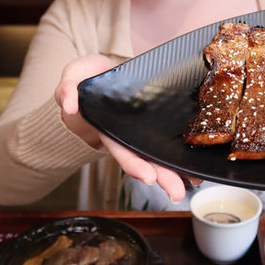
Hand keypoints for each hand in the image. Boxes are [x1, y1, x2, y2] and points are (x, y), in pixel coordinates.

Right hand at [55, 54, 187, 202]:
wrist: (106, 71)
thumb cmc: (89, 77)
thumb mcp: (73, 76)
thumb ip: (66, 88)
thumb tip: (68, 104)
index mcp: (108, 126)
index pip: (120, 149)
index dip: (133, 163)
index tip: (148, 176)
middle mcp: (128, 133)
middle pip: (145, 159)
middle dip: (161, 177)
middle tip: (177, 192)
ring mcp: (144, 129)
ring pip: (160, 154)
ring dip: (176, 171)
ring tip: (194, 182)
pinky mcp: (158, 120)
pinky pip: (171, 139)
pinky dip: (183, 153)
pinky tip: (198, 164)